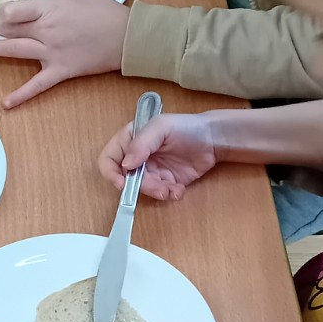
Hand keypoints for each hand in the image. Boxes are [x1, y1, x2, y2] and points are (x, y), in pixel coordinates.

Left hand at [0, 0, 128, 107]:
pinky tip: (5, 102)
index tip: (4, 13)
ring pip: (15, 50)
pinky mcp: (60, 71)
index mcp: (51, 9)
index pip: (13, 10)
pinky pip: (36, 85)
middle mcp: (46, 30)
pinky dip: (20, 95)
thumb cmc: (108, 14)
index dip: (3, 11)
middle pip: (10, 29)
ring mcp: (51, 52)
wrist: (128, 38)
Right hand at [99, 113, 219, 199]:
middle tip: (160, 188)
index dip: (111, 173)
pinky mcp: (165, 181)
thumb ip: (141, 144)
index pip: (108, 159)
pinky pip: (160, 193)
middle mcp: (136, 157)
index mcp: (129, 140)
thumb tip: (126, 165)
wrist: (214, 139)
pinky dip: (169, 195)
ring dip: (157, 192)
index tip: (123, 184)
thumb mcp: (161, 127)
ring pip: (144, 189)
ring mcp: (151, 171)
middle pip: (126, 179)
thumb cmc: (186, 126)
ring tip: (174, 189)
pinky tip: (179, 190)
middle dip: (142, 186)